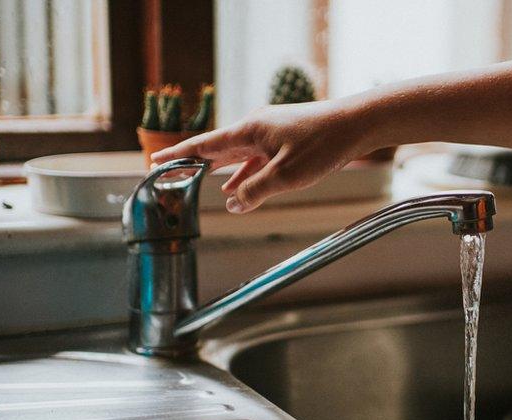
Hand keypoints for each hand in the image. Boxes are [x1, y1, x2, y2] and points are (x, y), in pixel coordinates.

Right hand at [151, 100, 371, 212]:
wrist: (356, 124)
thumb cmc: (323, 145)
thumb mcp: (286, 175)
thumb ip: (256, 190)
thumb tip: (233, 204)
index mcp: (248, 131)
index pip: (203, 145)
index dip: (178, 155)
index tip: (155, 162)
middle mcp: (255, 128)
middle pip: (216, 148)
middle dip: (193, 163)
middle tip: (169, 174)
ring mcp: (270, 133)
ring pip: (237, 155)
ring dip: (219, 171)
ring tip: (198, 185)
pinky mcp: (285, 139)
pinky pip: (256, 158)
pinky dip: (244, 173)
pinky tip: (238, 187)